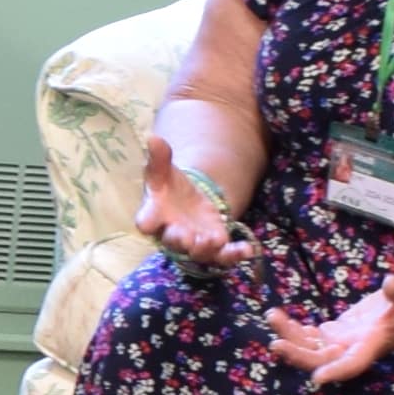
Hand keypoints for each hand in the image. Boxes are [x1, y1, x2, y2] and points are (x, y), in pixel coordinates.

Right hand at [133, 137, 246, 269]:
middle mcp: (172, 233)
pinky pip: (223, 256)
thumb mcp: (164, 170)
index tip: (147, 223)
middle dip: (181, 240)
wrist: (187, 202)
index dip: (146, 223)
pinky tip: (248, 249)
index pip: (145, 222)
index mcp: (155, 215)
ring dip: (206, 248)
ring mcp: (194, 242)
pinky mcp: (214, 246)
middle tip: (189, 236)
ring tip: (216, 240)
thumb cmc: (169, 188)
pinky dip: (235, 254)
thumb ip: (159, 157)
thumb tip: (152, 137)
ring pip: (198, 253)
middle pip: (173, 241)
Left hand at [267, 277, 393, 393]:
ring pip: (312, 347)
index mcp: (373, 343)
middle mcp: (355, 347)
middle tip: (275, 343)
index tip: (316, 379)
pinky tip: (279, 318)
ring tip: (272, 317)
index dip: (336, 372)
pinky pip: (313, 335)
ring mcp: (345, 340)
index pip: (353, 364)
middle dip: (298, 354)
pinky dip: (296, 329)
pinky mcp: (340, 330)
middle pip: (323, 359)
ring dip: (290, 337)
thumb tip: (391, 284)